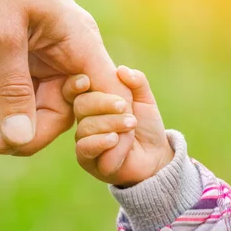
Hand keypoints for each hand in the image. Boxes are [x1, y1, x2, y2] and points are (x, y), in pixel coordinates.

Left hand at [0, 0, 133, 163]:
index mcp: (78, 43)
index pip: (102, 97)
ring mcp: (35, 56)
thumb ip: (13, 90)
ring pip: (30, 107)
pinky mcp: (9, 55)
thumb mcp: (1, 35)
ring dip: (6, 130)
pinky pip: (7, 95)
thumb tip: (21, 141)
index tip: (88, 160)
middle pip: (60, 110)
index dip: (100, 129)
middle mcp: (62, 53)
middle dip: (29, 134)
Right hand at [63, 66, 173, 185]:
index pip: (75, 89)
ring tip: (130, 126)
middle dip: (104, 104)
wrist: (155, 156)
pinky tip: (115, 139)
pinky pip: (85, 148)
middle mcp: (84, 120)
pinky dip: (101, 142)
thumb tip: (122, 70)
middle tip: (125, 107)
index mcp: (93, 102)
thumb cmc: (146, 126)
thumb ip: (137, 82)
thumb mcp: (145, 100)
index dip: (75, 84)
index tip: (86, 81)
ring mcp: (84, 140)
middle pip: (81, 105)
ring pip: (85, 127)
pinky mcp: (87, 160)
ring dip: (110, 124)